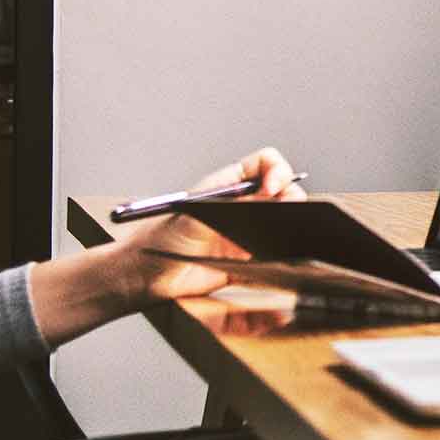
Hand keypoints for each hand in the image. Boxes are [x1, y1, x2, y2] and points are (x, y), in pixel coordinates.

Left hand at [119, 147, 308, 303]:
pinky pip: (278, 253)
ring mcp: (250, 232)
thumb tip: (267, 193)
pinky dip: (285, 253)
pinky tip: (278, 255)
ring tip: (281, 234)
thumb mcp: (195, 208)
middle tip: (284, 212)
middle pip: (285, 191)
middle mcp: (244, 205)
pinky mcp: (250, 260)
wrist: (148, 276)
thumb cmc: (161, 237)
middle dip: (291, 197)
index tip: (273, 188)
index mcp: (231, 184)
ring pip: (286, 221)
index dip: (277, 170)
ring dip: (291, 224)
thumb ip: (230, 198)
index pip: (266, 164)